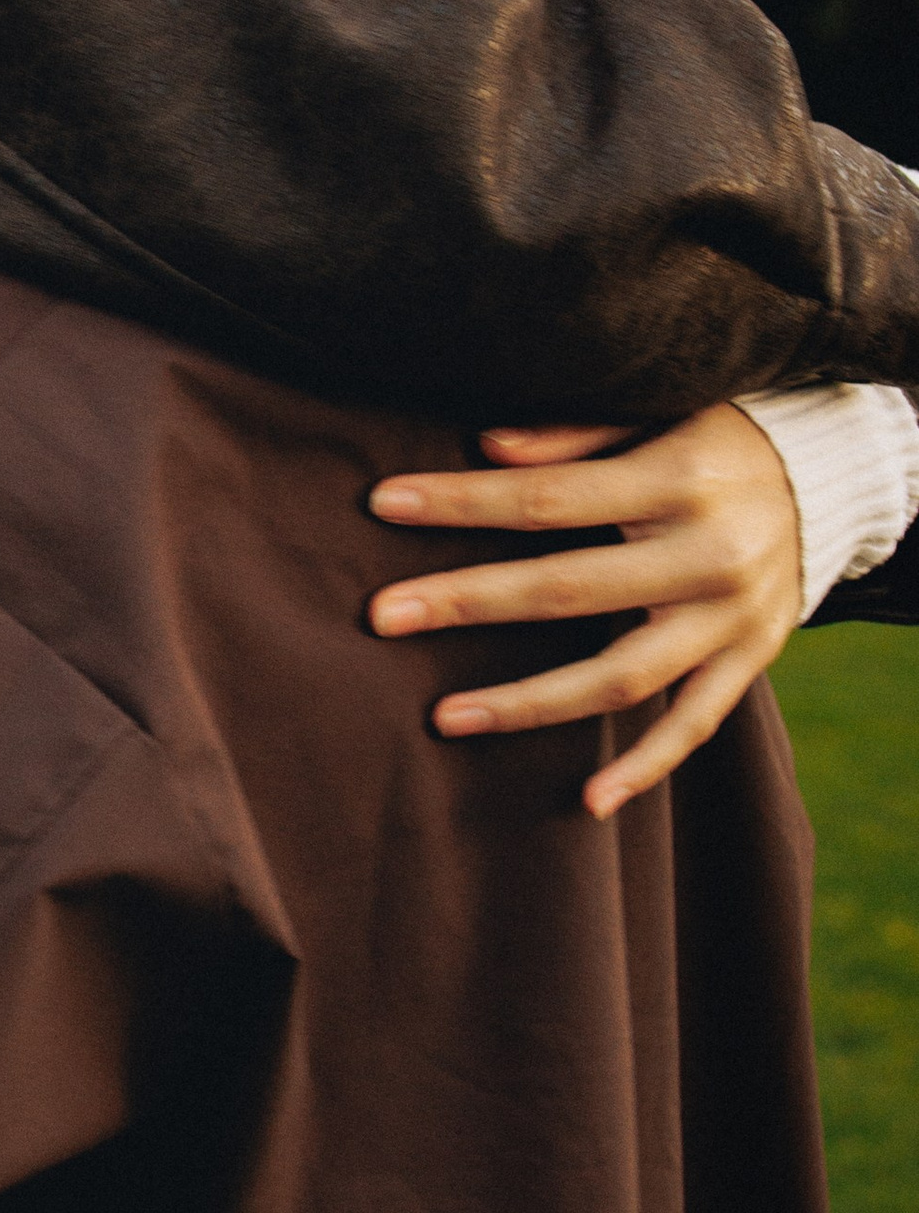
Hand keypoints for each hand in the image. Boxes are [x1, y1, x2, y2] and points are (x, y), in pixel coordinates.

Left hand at [365, 404, 801, 820]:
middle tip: (380, 615)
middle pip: (570, 589)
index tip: (382, 504)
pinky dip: (647, 768)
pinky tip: (589, 803)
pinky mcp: (753, 659)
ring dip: (531, 703)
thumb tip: (487, 447)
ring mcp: (735, 618)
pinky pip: (697, 724)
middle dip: (468, 601)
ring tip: (445, 718)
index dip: (462, 502)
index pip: (548, 498)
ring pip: (624, 676)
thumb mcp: (662, 409)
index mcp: (678, 478)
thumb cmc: (718, 435)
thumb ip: (576, 432)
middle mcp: (710, 554)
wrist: (833, 477)